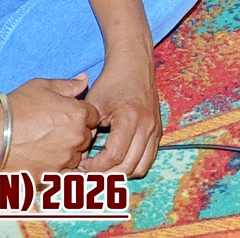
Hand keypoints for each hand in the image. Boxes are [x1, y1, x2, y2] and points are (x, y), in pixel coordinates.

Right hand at [0, 75, 100, 170]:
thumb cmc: (17, 106)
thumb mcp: (43, 87)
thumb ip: (68, 86)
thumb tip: (84, 80)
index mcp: (78, 114)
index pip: (94, 117)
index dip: (82, 117)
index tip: (68, 118)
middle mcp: (77, 138)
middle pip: (87, 138)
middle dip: (76, 135)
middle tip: (54, 133)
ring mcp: (65, 159)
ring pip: (75, 158)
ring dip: (67, 155)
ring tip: (46, 148)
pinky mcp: (52, 176)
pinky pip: (62, 177)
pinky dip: (56, 171)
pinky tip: (43, 163)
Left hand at [83, 48, 161, 175]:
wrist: (134, 65)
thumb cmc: (111, 83)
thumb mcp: (94, 104)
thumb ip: (88, 131)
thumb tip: (81, 158)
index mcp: (130, 118)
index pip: (113, 157)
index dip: (95, 166)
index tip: (82, 164)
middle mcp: (146, 126)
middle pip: (128, 167)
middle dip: (106, 174)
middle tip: (89, 171)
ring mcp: (155, 130)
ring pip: (140, 167)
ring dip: (121, 173)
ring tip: (104, 169)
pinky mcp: (157, 132)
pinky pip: (148, 159)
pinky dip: (133, 166)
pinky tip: (118, 161)